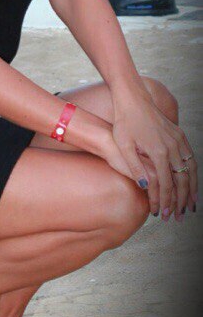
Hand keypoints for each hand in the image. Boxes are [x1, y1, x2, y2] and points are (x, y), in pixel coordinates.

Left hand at [111, 91, 196, 218]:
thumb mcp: (124, 146)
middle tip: (178, 216)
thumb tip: (145, 187)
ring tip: (190, 205)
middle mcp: (172, 146)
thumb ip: (135, 167)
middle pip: (182, 180)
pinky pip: (191, 157)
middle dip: (181, 201)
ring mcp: (178, 139)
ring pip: (191, 169)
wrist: (133, 99)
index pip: (166, 184)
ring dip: (192, 189)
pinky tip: (190, 183)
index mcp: (159, 151)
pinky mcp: (179, 134)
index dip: (165, 201)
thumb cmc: (124, 122)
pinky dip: (193, 173)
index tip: (163, 214)